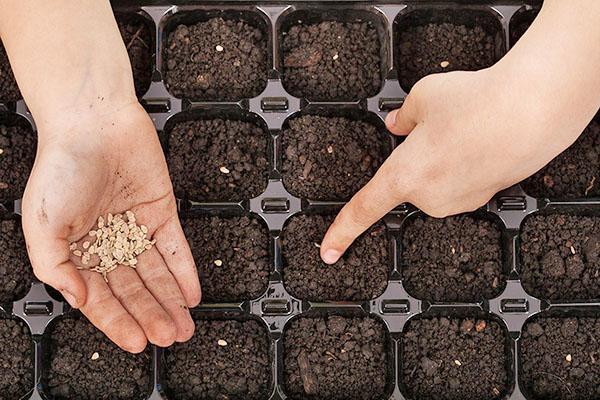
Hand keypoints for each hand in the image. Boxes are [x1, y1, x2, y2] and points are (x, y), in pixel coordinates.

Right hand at [22, 102, 200, 351]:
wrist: (94, 122)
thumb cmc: (62, 166)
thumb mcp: (43, 223)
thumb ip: (54, 266)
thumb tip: (78, 299)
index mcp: (77, 251)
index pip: (101, 296)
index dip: (118, 321)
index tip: (136, 343)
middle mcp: (107, 243)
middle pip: (133, 289)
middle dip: (150, 315)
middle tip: (168, 338)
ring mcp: (136, 228)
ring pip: (156, 273)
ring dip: (170, 301)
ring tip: (183, 326)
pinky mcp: (161, 211)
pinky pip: (175, 247)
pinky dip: (184, 271)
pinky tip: (191, 293)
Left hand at [319, 68, 589, 263]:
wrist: (532, 112)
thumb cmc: (475, 103)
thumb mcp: (424, 97)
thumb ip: (404, 116)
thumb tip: (397, 125)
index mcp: (403, 175)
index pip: (363, 210)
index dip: (343, 231)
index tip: (328, 252)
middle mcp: (429, 197)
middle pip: (409, 179)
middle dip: (418, 154)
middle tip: (441, 124)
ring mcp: (458, 202)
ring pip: (437, 179)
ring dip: (444, 157)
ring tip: (467, 128)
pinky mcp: (484, 199)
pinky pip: (461, 181)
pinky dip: (465, 162)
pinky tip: (482, 140)